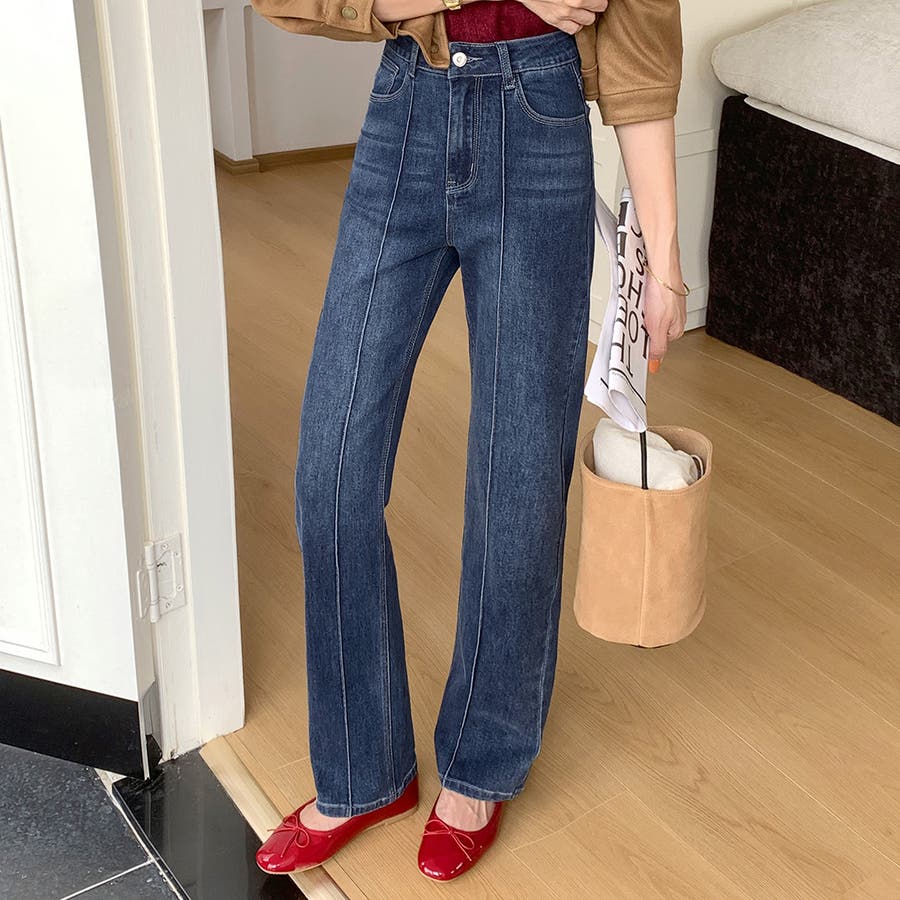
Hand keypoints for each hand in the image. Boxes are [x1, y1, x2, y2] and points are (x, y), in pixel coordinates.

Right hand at [516, 0, 607, 34]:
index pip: (601, 2)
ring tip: (581, 10)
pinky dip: (576, 25)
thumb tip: (590, 0)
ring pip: (587, 22)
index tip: (595, 0)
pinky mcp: (555, 21)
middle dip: (594, 6)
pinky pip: (574, 30)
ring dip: (586, 16)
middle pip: (597, 11)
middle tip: (589, 2)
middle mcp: (574, 2)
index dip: (599, 0)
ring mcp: (565, 13)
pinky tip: (573, 17)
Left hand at [643, 258, 685, 372]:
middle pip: (651, 331)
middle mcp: (674, 318)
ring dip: (641, 314)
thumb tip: (655, 365)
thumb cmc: (663, 291)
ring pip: (648, 317)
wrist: (661, 264)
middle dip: (641, 327)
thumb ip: (657, 347)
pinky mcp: (660, 294)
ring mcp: (668, 305)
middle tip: (636, 320)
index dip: (643, 343)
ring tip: (638, 307)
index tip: (634, 341)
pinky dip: (641, 302)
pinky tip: (639, 298)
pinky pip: (647, 304)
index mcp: (675, 330)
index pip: (656, 346)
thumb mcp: (657, 328)